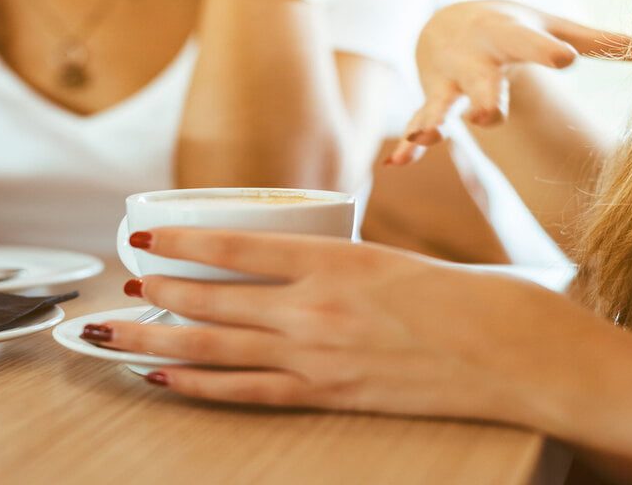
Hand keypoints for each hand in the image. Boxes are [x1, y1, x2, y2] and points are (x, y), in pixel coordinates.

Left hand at [83, 228, 604, 428]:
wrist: (517, 354)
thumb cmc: (469, 296)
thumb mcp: (396, 259)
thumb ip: (340, 264)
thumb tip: (296, 268)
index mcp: (336, 259)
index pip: (238, 246)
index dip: (182, 240)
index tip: (145, 236)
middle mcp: (316, 308)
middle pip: (213, 299)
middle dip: (157, 293)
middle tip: (122, 285)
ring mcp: (319, 357)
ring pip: (217, 346)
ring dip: (158, 339)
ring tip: (115, 331)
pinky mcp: (330, 395)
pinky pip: (249, 391)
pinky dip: (199, 385)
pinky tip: (164, 379)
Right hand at [388, 0, 631, 165]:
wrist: (447, 20)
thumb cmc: (512, 27)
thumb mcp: (549, 26)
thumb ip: (597, 41)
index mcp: (507, 35)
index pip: (530, 44)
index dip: (545, 51)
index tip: (566, 60)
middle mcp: (475, 59)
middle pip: (480, 80)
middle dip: (484, 97)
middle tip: (491, 116)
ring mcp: (449, 82)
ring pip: (441, 103)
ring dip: (435, 120)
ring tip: (426, 136)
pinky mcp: (432, 101)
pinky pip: (418, 123)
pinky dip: (407, 145)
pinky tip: (397, 163)